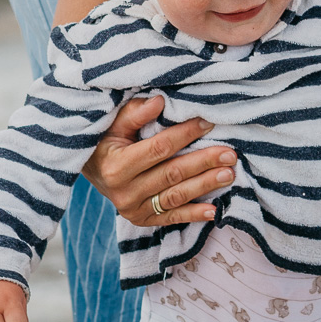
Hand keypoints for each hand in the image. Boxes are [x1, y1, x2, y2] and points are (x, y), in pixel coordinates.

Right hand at [82, 94, 237, 227]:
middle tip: (229, 154)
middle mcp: (124, 191)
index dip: (186, 134)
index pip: (160, 148)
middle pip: (172, 174)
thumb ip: (134, 113)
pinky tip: (214, 210)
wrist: (91, 171)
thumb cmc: (105, 142)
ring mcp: (133, 209)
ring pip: (176, 196)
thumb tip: (160, 101)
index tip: (209, 123)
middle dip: (204, 162)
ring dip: (205, 185)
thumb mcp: (113, 124)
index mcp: (117, 165)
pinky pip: (172, 217)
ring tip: (229, 174)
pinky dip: (194, 214)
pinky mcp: (142, 220)